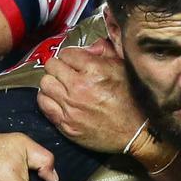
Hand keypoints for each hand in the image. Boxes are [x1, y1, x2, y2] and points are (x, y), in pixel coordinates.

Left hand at [37, 38, 145, 152]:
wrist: (137, 133)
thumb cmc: (133, 101)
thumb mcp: (123, 69)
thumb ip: (105, 52)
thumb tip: (89, 47)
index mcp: (95, 70)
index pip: (67, 53)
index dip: (72, 56)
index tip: (76, 62)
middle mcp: (79, 87)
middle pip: (51, 66)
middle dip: (60, 67)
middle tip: (68, 72)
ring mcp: (70, 107)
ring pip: (45, 83)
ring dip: (52, 82)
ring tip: (62, 86)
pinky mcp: (66, 124)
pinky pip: (43, 104)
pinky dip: (48, 99)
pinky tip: (58, 99)